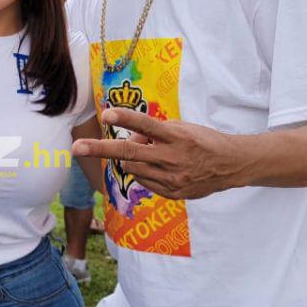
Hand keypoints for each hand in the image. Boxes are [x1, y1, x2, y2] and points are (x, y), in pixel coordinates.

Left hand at [70, 108, 242, 199]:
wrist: (231, 165)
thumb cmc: (202, 141)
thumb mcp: (182, 128)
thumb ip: (155, 133)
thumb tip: (130, 138)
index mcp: (177, 136)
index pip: (147, 125)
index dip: (127, 118)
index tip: (107, 114)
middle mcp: (173, 158)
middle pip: (129, 153)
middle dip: (99, 149)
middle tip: (76, 148)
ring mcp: (172, 179)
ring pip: (133, 168)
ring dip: (131, 159)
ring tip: (150, 151)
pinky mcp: (172, 193)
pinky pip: (144, 182)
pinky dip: (144, 172)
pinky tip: (158, 167)